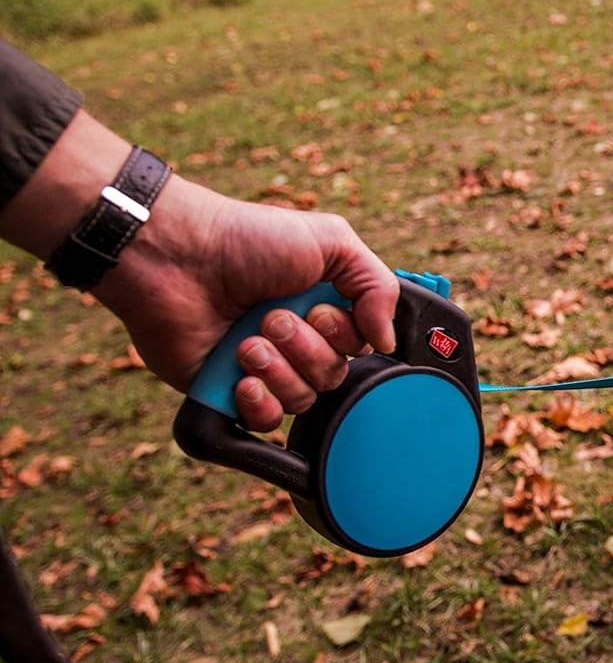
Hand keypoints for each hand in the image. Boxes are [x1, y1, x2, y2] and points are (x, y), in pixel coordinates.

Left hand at [95, 177, 397, 430]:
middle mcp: (298, 339)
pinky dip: (259, 404)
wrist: (175, 257)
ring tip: (246, 343)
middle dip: (305, 349)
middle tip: (270, 318)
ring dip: (278, 371)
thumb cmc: (245, 239)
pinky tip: (241, 380)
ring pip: (303, 400)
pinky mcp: (229, 391)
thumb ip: (380, 285)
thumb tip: (387, 341)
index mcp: (325, 306)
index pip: (362, 347)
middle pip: (335, 376)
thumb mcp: (332, 241)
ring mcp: (265, 367)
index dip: (345, 335)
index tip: (318, 309)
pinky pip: (266, 423)